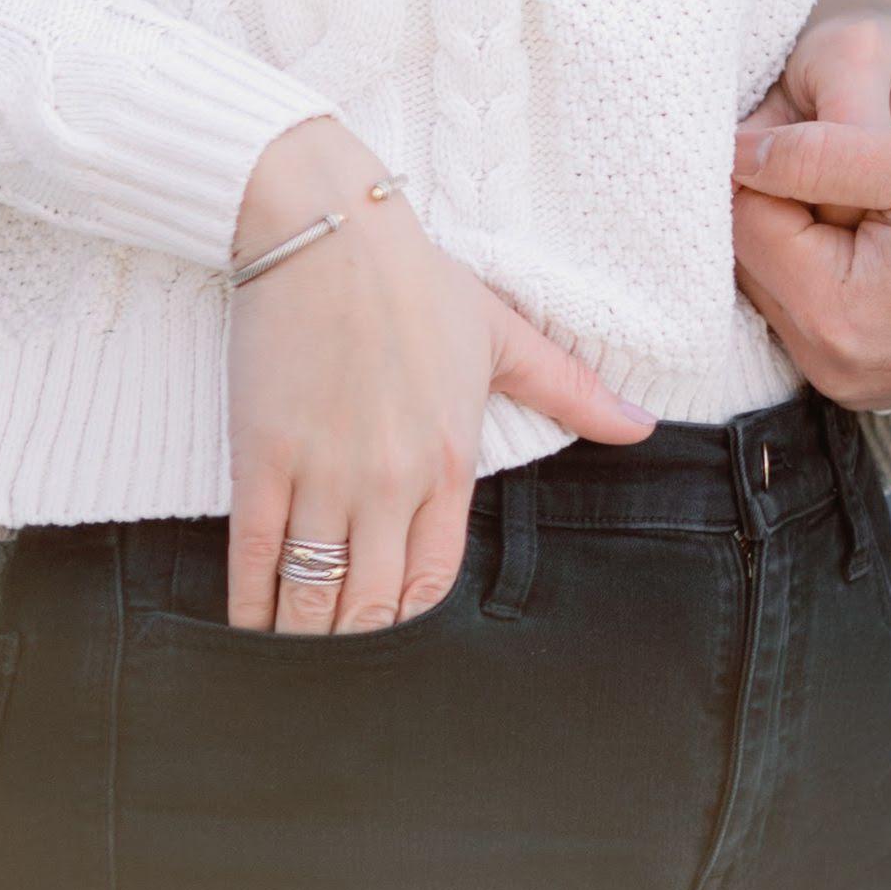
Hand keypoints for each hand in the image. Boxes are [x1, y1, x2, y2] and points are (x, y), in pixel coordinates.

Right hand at [222, 118, 652, 634]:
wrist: (324, 227)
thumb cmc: (413, 277)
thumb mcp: (502, 333)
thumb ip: (570, 390)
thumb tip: (641, 427)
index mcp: (451, 460)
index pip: (431, 581)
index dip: (405, 616)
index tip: (386, 628)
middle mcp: (391, 482)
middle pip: (370, 605)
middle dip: (353, 644)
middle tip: (335, 662)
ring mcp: (324, 475)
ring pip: (312, 596)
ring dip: (302, 640)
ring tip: (291, 656)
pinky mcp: (260, 459)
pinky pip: (254, 559)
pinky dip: (251, 606)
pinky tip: (248, 627)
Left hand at [729, 114, 890, 408]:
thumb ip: (815, 154)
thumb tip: (733, 151)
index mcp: (839, 317)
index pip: (746, 223)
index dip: (757, 157)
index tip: (790, 113)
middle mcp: (835, 367)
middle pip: (755, 258)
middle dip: (774, 195)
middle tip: (817, 137)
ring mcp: (853, 378)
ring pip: (780, 279)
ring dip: (799, 224)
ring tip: (848, 172)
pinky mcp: (873, 372)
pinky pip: (814, 303)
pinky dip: (824, 255)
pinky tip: (862, 216)